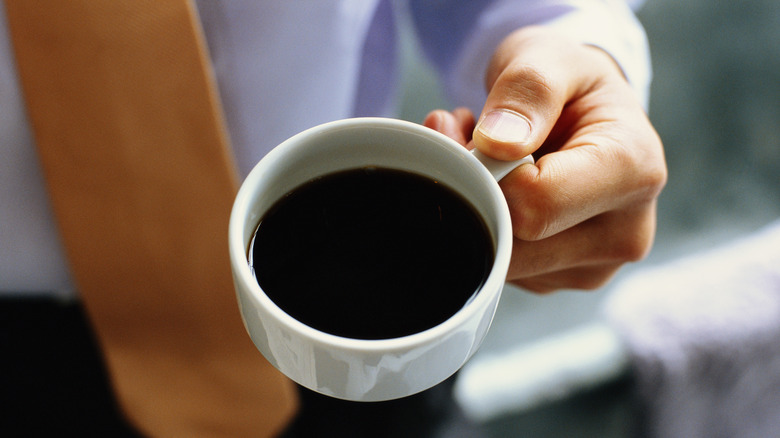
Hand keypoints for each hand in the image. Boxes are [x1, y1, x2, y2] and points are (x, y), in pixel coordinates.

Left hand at [424, 26, 666, 292]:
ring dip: (472, 208)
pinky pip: (500, 266)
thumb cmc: (568, 82)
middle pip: (517, 245)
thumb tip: (497, 144)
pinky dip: (482, 226)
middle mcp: (625, 232)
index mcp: (635, 172)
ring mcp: (593, 266)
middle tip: (458, 137)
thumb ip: (527, 91)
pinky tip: (492, 187)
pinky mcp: (560, 278)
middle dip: (472, 190)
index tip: (475, 133)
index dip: (488, 172)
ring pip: (501, 262)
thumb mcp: (550, 58)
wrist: (582, 111)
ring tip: (480, 156)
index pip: (537, 204)